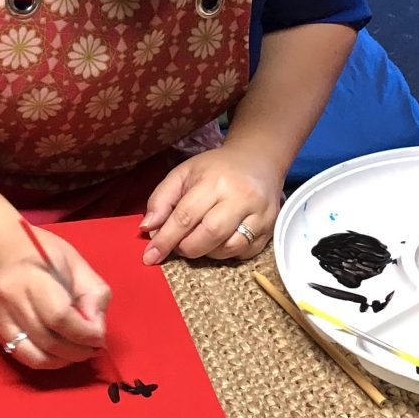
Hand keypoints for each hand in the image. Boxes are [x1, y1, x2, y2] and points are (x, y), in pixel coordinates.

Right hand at [0, 226, 110, 369]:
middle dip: (79, 349)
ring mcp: (0, 319)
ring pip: (37, 355)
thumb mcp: (72, 259)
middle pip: (49, 340)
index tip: (99, 334)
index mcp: (31, 276)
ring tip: (81, 351)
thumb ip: (92, 291)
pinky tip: (61, 354)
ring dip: (65, 359)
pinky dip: (47, 361)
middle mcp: (11, 300)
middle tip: (95, 346)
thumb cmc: (37, 249)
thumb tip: (97, 326)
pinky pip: (24, 357)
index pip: (59, 316)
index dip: (84, 332)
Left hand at [138, 147, 281, 264]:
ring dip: (206, 252)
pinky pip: (243, 253)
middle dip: (186, 248)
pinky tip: (219, 239)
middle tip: (177, 245)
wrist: (258, 161)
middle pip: (208, 236)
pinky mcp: (271, 229)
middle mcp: (241, 198)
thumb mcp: (183, 173)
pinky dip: (226, 253)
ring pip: (227, 249)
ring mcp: (260, 215)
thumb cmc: (216, 168)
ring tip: (198, 239)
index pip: (185, 217)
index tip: (150, 256)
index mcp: (215, 181)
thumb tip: (148, 229)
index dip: (165, 239)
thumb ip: (161, 199)